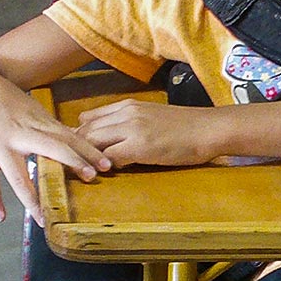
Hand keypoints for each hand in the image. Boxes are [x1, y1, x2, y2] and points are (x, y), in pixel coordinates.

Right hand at [0, 72, 109, 225]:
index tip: (106, 166)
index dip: (88, 152)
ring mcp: (0, 145)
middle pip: (52, 149)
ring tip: (43, 220)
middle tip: (90, 178)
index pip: (69, 138)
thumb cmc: (9, 101)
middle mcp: (22, 134)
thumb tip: (80, 145)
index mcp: (38, 123)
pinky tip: (1, 218)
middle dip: (73, 163)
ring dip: (31, 199)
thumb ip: (53, 130)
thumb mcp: (35, 111)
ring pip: (18, 176)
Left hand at [76, 99, 219, 167]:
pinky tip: (106, 174)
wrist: (209, 129)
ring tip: (83, 172)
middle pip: (84, 131)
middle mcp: (126, 113)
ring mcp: (132, 128)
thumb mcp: (150, 116)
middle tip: (71, 166)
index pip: (88, 119)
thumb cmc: (184, 127)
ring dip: (86, 159)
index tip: (75, 152)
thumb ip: (127, 123)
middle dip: (75, 150)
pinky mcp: (140, 146)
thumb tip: (108, 139)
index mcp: (126, 105)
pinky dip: (104, 167)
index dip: (78, 137)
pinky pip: (110, 157)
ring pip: (93, 142)